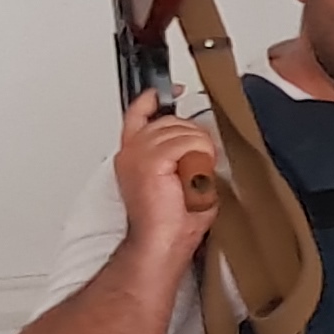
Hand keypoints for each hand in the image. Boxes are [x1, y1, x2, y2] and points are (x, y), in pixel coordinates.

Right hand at [114, 93, 219, 263]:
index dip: (155, 99)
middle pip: (172, 120)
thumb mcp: (184, 179)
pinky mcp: (149, 160)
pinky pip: (188, 142)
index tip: (175, 89)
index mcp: (134, 154)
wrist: (160, 243)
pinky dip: (199, 157)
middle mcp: (131, 150)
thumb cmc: (172, 221)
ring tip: (192, 178)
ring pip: (183, 130)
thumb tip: (202, 141)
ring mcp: (137, 153)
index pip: (139, 113)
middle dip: (194, 140)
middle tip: (196, 169)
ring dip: (198, 152)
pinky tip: (193, 176)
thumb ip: (186, 155)